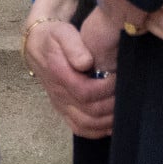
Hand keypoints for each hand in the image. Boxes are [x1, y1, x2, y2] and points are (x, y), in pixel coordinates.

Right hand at [23, 0, 114, 138]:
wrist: (37, 46)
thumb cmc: (54, 38)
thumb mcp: (62, 33)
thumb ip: (74, 46)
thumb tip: (87, 63)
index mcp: (58, 74)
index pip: (85, 92)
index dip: (106, 89)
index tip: (117, 77)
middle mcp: (58, 93)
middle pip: (89, 111)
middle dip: (112, 105)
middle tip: (125, 93)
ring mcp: (60, 105)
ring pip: (86, 124)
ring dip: (108, 120)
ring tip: (122, 108)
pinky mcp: (63, 111)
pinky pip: (80, 129)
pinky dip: (98, 130)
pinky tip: (111, 123)